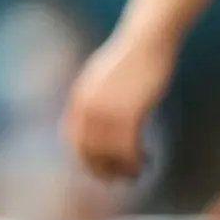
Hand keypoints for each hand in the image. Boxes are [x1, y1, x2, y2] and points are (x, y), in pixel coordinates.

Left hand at [65, 28, 174, 180]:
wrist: (146, 40)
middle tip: (118, 180)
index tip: (99, 170)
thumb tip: (93, 119)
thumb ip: (94, 98)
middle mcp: (88, 106)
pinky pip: (128, 148)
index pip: (73, 139)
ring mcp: (107, 110)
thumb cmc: (129, 59)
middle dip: (103, 169)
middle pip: (89, 151)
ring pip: (109, 153)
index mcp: (78, 98)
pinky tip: (146, 161)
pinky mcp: (130, 112)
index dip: (85, 159)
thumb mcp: (102, 78)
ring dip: (123, 168)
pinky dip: (135, 160)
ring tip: (136, 172)